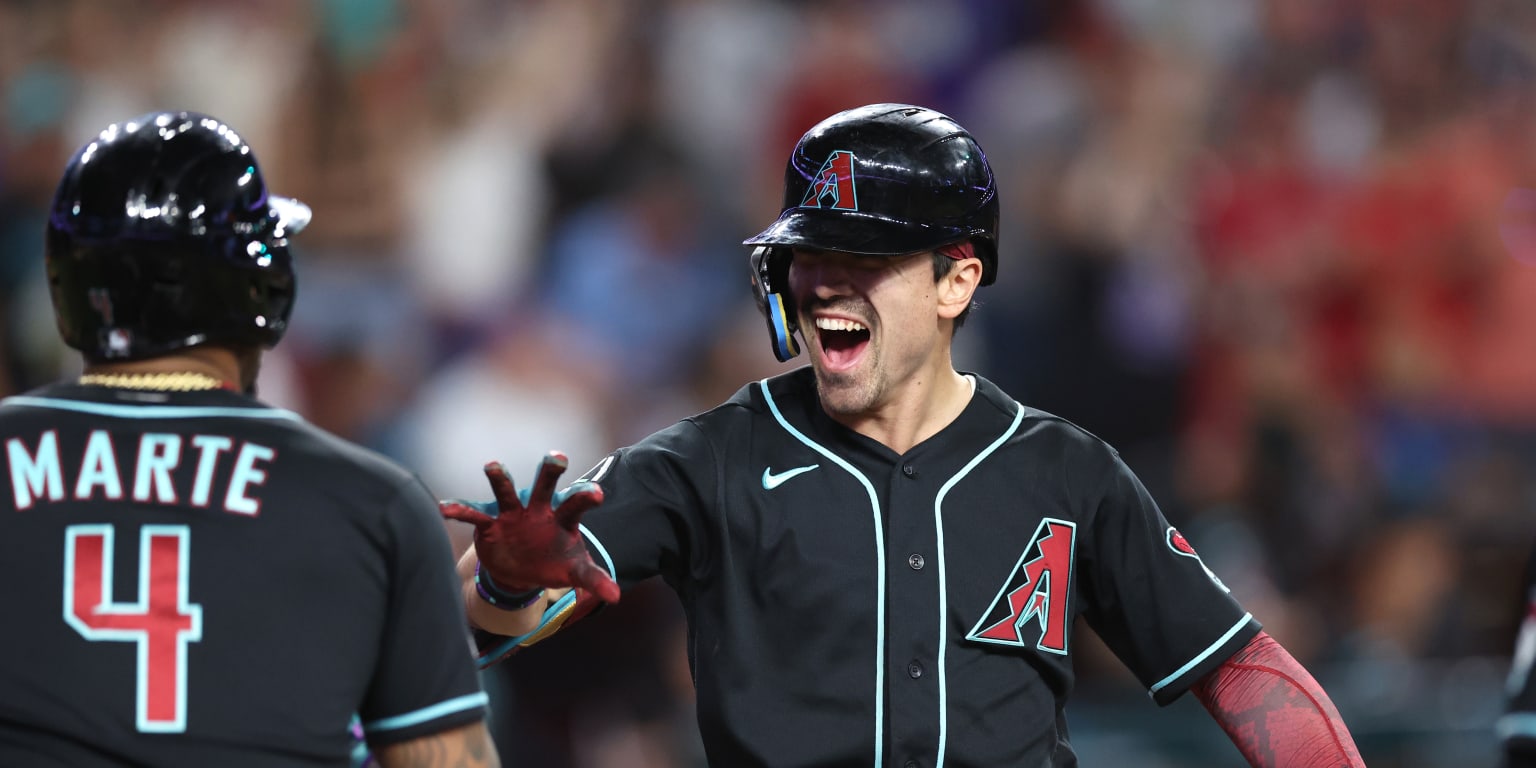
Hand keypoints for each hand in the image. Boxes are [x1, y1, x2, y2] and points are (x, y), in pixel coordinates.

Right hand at [441, 452, 619, 603]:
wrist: (522, 569)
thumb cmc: (554, 562)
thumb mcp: (575, 571)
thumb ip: (593, 579)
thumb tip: (616, 597)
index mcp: (562, 519)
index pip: (576, 505)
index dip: (585, 497)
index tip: (597, 493)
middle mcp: (538, 510)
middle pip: (545, 487)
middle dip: (550, 472)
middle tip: (557, 457)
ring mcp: (513, 514)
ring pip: (506, 492)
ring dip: (500, 479)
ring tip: (492, 465)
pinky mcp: (490, 523)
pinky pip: (475, 514)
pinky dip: (460, 510)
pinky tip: (444, 508)